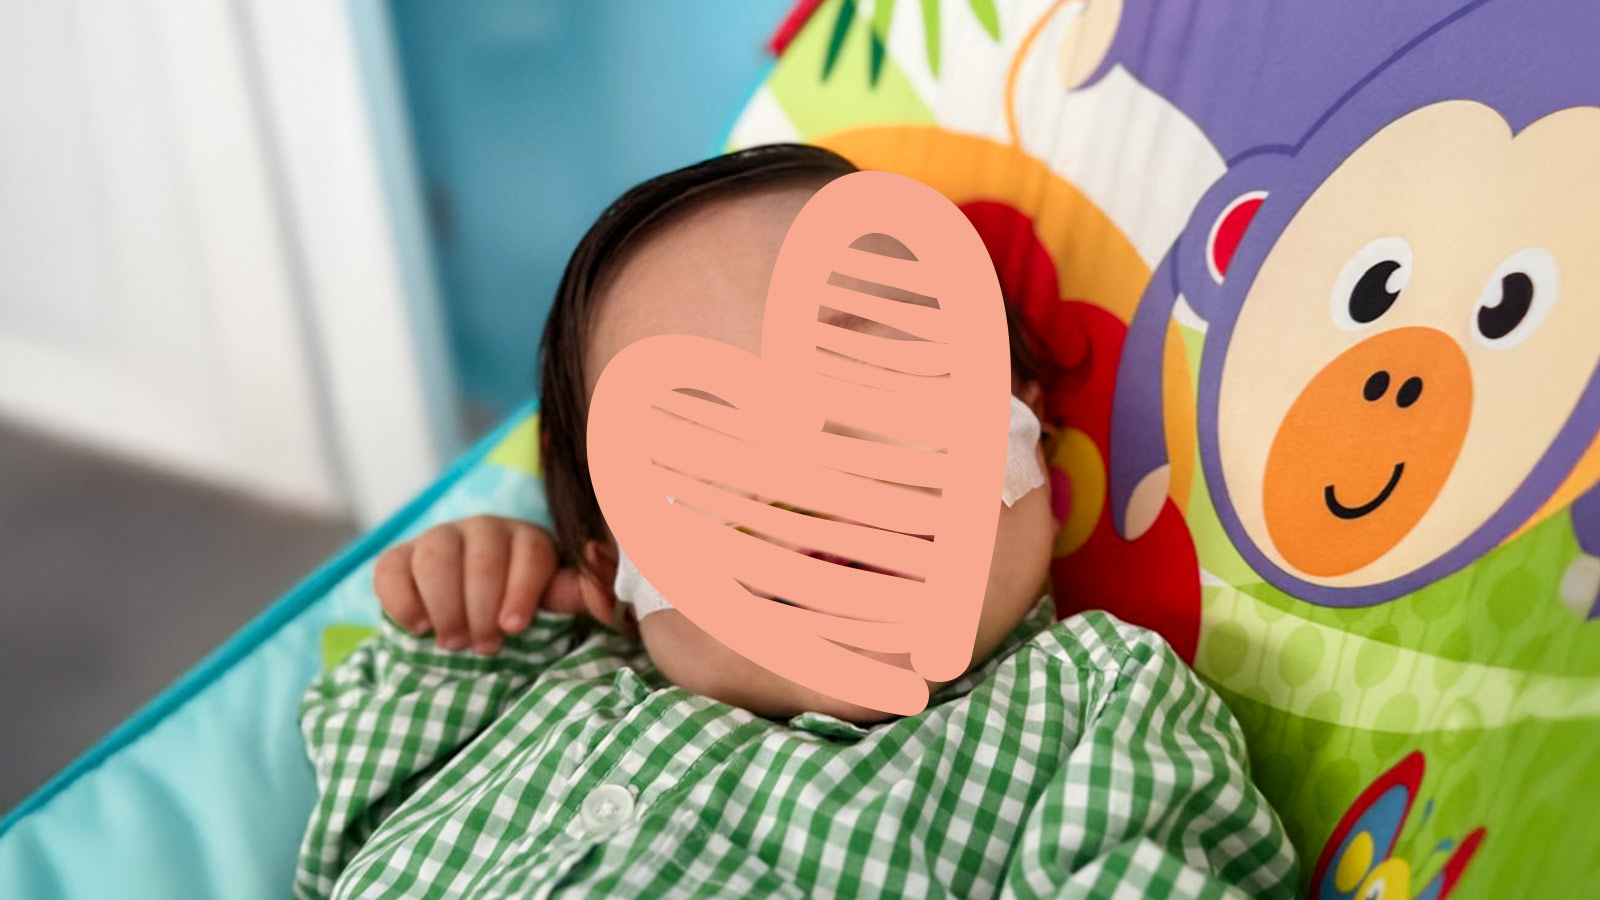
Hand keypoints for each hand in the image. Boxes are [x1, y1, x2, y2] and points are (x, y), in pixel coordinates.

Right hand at [374, 516, 587, 653]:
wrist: (466, 619)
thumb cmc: (517, 607)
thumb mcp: (549, 600)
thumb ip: (573, 590)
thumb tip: (599, 574)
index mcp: (525, 537)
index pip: (529, 550)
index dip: (522, 589)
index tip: (515, 627)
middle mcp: (482, 530)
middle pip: (482, 555)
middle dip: (482, 605)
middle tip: (483, 645)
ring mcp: (438, 539)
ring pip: (437, 557)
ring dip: (446, 605)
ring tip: (453, 643)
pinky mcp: (398, 559)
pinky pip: (392, 569)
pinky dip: (402, 600)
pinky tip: (418, 628)